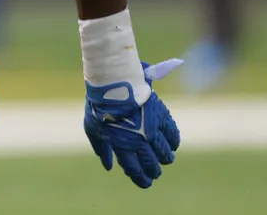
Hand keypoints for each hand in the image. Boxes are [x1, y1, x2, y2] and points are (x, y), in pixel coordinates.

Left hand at [84, 59, 181, 188]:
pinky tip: (173, 145)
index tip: (146, 183)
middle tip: (156, 172)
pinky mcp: (160, 117)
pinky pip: (173, 135)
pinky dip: (174, 142)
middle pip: (151, 164)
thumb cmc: (99, 106)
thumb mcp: (92, 128)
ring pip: (165, 152)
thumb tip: (109, 166)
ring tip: (166, 159)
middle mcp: (138, 141)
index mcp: (121, 146)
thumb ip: (101, 148)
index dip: (141, 179)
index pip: (134, 169)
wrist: (112, 84)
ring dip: (166, 158)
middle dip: (154, 171)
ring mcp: (151, 129)